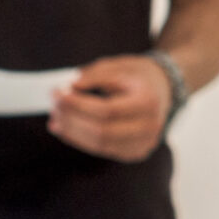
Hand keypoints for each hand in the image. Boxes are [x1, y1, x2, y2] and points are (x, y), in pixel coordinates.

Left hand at [50, 54, 171, 161]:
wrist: (164, 89)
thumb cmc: (138, 76)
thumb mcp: (118, 66)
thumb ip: (94, 75)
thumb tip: (70, 88)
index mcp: (148, 102)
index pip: (107, 110)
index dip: (78, 104)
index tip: (57, 93)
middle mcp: (150, 126)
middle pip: (103, 132)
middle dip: (72, 120)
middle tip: (54, 106)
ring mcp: (144, 143)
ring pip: (101, 145)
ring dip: (73, 133)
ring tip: (56, 120)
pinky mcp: (136, 152)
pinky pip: (103, 150)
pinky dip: (82, 141)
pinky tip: (67, 129)